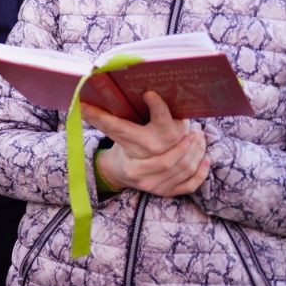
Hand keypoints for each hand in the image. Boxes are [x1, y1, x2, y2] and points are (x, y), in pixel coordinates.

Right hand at [85, 92, 208, 197]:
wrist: (119, 173)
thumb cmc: (120, 148)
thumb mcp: (112, 135)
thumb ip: (101, 119)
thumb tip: (80, 101)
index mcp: (129, 161)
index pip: (147, 135)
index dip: (153, 110)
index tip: (153, 94)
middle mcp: (142, 176)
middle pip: (171, 158)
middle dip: (187, 142)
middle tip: (193, 128)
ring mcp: (156, 187)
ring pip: (184, 168)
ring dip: (196, 152)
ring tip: (200, 138)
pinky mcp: (168, 192)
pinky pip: (190, 184)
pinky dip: (201, 172)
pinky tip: (206, 158)